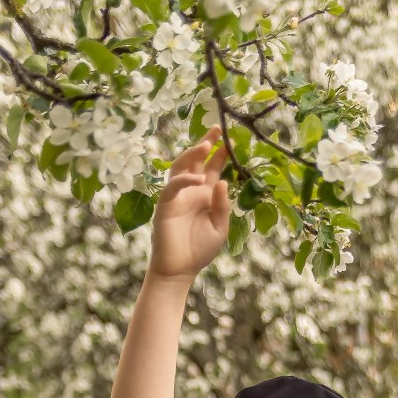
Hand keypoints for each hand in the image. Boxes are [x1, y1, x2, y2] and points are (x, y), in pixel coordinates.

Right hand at [148, 126, 230, 283]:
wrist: (179, 269)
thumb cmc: (199, 250)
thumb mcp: (219, 228)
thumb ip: (222, 206)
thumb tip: (223, 181)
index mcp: (205, 194)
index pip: (213, 168)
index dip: (221, 154)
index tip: (231, 140)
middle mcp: (191, 190)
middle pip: (197, 160)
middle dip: (206, 143)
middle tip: (218, 128)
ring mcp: (177, 196)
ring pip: (182, 166)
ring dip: (193, 154)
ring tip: (206, 145)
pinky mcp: (165, 204)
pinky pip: (173, 186)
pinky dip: (185, 180)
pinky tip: (198, 179)